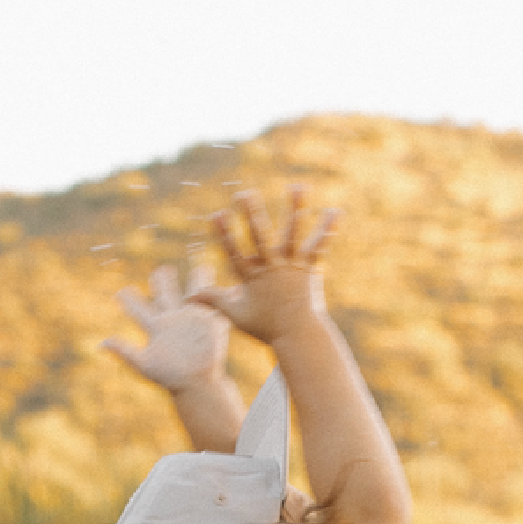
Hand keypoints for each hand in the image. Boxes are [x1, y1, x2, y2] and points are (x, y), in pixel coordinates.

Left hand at [102, 261, 230, 393]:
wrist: (198, 384)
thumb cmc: (171, 377)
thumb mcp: (145, 364)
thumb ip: (125, 352)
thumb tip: (101, 343)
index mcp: (158, 327)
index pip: (140, 309)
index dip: (130, 300)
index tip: (121, 292)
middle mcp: (174, 320)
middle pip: (166, 294)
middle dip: (164, 281)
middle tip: (162, 270)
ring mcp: (194, 320)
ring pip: (195, 294)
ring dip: (199, 280)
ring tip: (203, 268)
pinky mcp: (212, 324)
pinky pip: (218, 307)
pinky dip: (224, 297)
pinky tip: (231, 288)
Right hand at [193, 188, 339, 347]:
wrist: (298, 336)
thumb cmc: (265, 326)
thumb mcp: (236, 314)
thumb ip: (213, 300)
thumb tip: (187, 298)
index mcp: (252, 278)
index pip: (234, 253)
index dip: (224, 235)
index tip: (216, 215)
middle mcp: (272, 268)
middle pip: (260, 239)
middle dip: (252, 216)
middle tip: (244, 194)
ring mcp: (291, 266)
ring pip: (292, 235)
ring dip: (294, 210)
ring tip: (297, 187)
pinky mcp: (309, 268)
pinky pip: (319, 246)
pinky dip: (326, 229)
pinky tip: (335, 212)